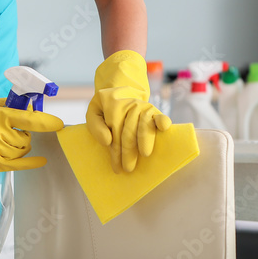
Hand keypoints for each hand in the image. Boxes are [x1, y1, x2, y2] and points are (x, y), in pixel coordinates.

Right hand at [0, 95, 64, 171]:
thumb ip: (12, 104)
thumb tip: (32, 104)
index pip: (29, 120)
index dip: (46, 122)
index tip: (59, 124)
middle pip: (26, 138)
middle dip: (25, 135)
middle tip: (15, 131)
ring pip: (22, 151)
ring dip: (21, 146)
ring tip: (9, 140)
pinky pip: (17, 165)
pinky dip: (30, 163)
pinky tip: (41, 161)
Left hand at [86, 50, 171, 172]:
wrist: (122, 89)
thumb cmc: (106, 107)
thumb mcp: (93, 112)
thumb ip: (95, 126)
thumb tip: (107, 141)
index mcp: (112, 105)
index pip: (115, 132)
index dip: (115, 151)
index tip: (117, 168)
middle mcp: (129, 105)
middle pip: (129, 132)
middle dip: (128, 152)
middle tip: (128, 168)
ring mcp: (142, 106)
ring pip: (144, 125)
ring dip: (145, 140)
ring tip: (144, 154)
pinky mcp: (154, 110)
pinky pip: (159, 115)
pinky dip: (162, 120)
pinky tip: (164, 127)